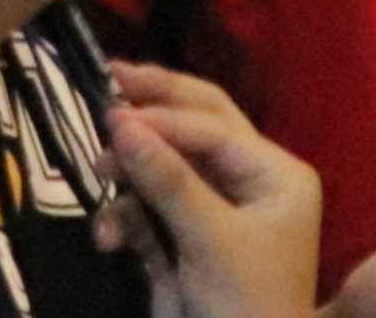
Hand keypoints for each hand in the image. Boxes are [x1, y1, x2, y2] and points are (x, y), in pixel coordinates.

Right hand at [98, 60, 321, 317]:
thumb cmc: (244, 306)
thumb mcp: (210, 240)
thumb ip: (166, 179)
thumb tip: (119, 119)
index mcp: (276, 175)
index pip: (213, 127)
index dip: (162, 119)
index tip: (111, 115)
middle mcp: (251, 184)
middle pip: (197, 127)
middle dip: (152, 110)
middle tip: (107, 81)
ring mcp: (216, 214)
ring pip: (166, 168)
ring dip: (131, 173)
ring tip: (99, 172)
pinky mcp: (184, 246)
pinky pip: (149, 211)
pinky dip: (126, 218)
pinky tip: (108, 238)